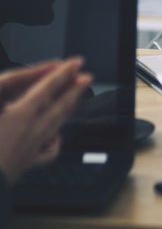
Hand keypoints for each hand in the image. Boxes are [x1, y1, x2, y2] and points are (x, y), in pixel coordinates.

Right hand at [0, 59, 91, 184]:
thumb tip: (15, 86)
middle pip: (59, 106)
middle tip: (87, 77)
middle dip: (74, 90)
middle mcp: (31, 132)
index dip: (63, 73)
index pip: (48, 88)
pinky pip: (48, 152)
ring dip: (67, 110)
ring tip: (76, 100)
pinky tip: (55, 137)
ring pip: (56, 126)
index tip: (77, 62)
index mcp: (20, 116)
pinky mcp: (26, 166)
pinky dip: (54, 142)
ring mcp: (31, 150)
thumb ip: (6, 87)